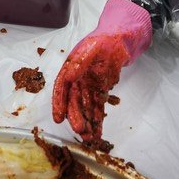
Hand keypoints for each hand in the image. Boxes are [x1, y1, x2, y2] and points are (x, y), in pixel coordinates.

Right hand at [52, 0, 151, 142]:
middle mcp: (77, 80)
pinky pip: (97, 108)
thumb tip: (69, 77)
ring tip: (90, 139)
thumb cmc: (103, 40)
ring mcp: (88, 86)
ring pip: (85, 108)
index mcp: (71, 68)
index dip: (58, 104)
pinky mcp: (100, 91)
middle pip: (74, 102)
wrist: (120, 39)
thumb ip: (80, 62)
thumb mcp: (91, 48)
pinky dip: (97, 120)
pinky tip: (98, 133)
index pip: (61, 88)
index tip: (58, 118)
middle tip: (81, 130)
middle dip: (76, 117)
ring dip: (87, 123)